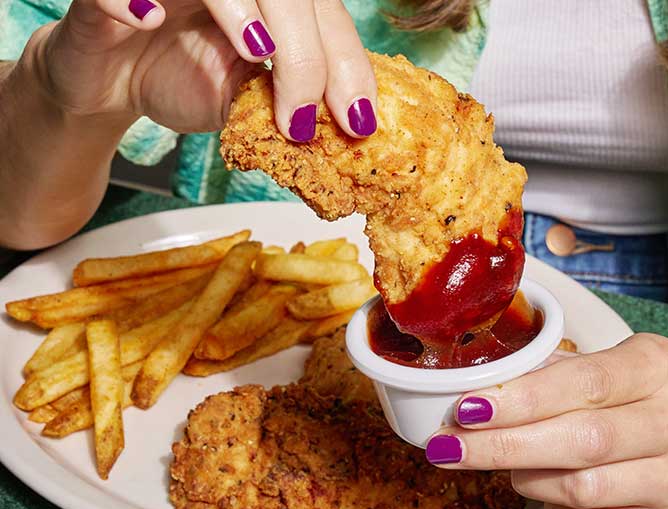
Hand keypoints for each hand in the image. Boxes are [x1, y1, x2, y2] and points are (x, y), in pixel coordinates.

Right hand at [22, 0, 375, 138]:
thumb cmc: (177, 78)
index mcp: (269, 4)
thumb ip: (285, 104)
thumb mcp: (244, 102)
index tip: (358, 119)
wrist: (107, 82)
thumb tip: (341, 135)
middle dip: (307, 54)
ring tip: (258, 54)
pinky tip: (150, 20)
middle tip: (303, 116)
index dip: (347, 64)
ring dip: (241, 10)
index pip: (324, 17)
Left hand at [424, 334, 667, 508]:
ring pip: (581, 489)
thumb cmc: (628, 402)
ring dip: (528, 479)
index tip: (470, 408)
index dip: (523, 398)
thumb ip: (545, 376)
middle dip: (506, 445)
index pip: (587, 381)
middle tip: (452, 447)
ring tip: (514, 465)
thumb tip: (474, 399)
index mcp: (662, 366)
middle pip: (585, 440)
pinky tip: (553, 493)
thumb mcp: (599, 367)